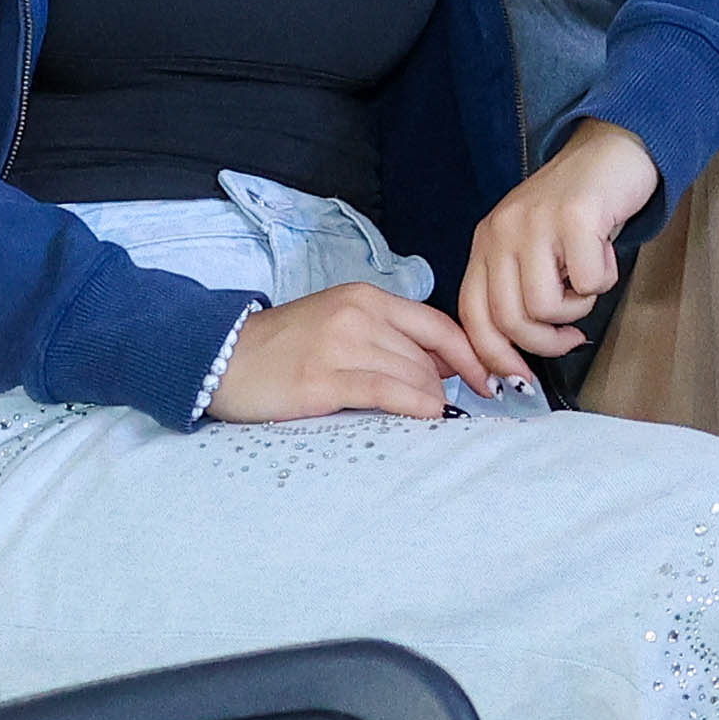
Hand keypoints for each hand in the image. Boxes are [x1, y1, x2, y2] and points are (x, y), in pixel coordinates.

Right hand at [209, 281, 503, 423]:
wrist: (222, 357)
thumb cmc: (282, 348)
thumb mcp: (339, 324)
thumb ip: (388, 338)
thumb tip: (442, 368)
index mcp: (366, 298)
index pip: (440, 325)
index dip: (474, 356)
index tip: (496, 380)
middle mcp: (359, 314)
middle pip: (430, 357)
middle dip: (448, 388)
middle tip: (453, 412)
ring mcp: (342, 345)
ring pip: (414, 375)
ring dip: (432, 402)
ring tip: (432, 420)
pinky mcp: (325, 378)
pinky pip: (387, 391)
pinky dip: (415, 405)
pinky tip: (427, 416)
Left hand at [459, 121, 659, 355]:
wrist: (611, 151)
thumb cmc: (576, 211)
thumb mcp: (532, 249)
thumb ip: (519, 291)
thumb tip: (517, 361)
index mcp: (486, 243)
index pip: (472, 314)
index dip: (493, 356)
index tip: (517, 380)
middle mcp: (502, 232)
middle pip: (510, 320)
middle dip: (546, 344)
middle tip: (572, 338)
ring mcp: (535, 222)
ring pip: (546, 307)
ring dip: (578, 309)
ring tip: (589, 280)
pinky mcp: (574, 216)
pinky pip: (589, 283)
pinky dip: (605, 280)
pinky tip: (606, 254)